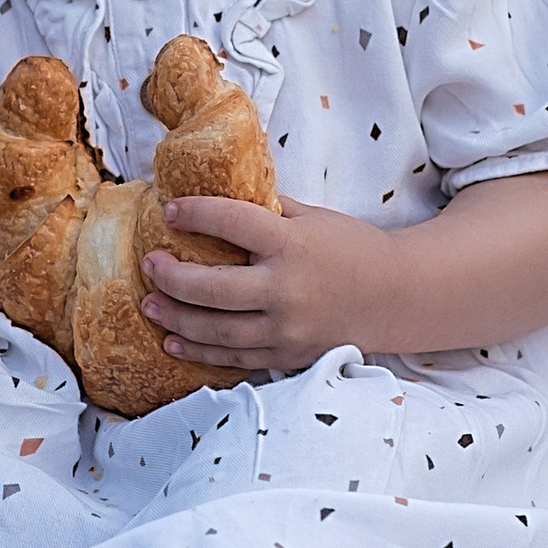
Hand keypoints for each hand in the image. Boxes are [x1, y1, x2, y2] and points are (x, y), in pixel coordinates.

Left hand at [142, 193, 394, 372]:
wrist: (397, 297)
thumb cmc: (354, 249)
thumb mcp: (315, 217)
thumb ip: (271, 208)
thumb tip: (224, 189)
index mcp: (292, 245)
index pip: (232, 223)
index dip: (195, 214)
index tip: (171, 211)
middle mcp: (286, 290)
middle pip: (211, 288)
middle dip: (171, 277)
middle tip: (150, 264)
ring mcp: (287, 329)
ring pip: (216, 330)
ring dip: (176, 319)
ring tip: (151, 304)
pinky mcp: (288, 355)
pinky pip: (234, 357)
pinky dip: (200, 352)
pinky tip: (175, 343)